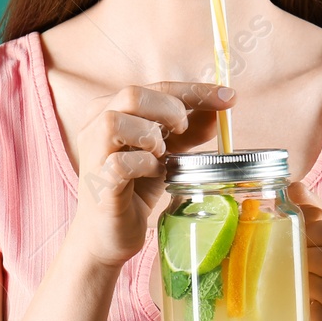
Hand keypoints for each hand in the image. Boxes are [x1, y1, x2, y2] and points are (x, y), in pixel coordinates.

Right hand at [72, 81, 236, 268]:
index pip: (157, 86)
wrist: (108, 234)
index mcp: (112, 109)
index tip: (229, 97)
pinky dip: (145, 164)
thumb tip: (220, 110)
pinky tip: (153, 173)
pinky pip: (120, 163)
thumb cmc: (135, 187)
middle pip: (132, 94)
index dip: (195, 90)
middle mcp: (95, 125)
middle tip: (184, 131)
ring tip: (162, 154)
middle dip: (170, 109)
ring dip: (150, 135)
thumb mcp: (169, 153)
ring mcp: (92, 153)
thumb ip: (190, 131)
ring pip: (116, 122)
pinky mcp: (98, 182)